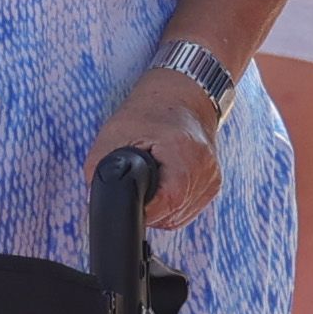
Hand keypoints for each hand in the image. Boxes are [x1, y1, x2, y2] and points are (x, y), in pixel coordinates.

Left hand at [92, 70, 223, 229]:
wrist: (180, 96)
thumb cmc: (146, 112)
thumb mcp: (112, 136)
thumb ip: (102, 174)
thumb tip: (98, 204)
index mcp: (183, 152)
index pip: (164, 204)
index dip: (140, 208)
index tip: (129, 196)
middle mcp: (205, 168)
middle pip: (170, 215)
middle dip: (146, 208)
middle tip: (135, 183)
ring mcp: (212, 179)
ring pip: (177, 217)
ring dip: (158, 207)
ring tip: (150, 179)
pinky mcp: (213, 185)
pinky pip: (186, 210)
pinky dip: (170, 203)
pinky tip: (162, 183)